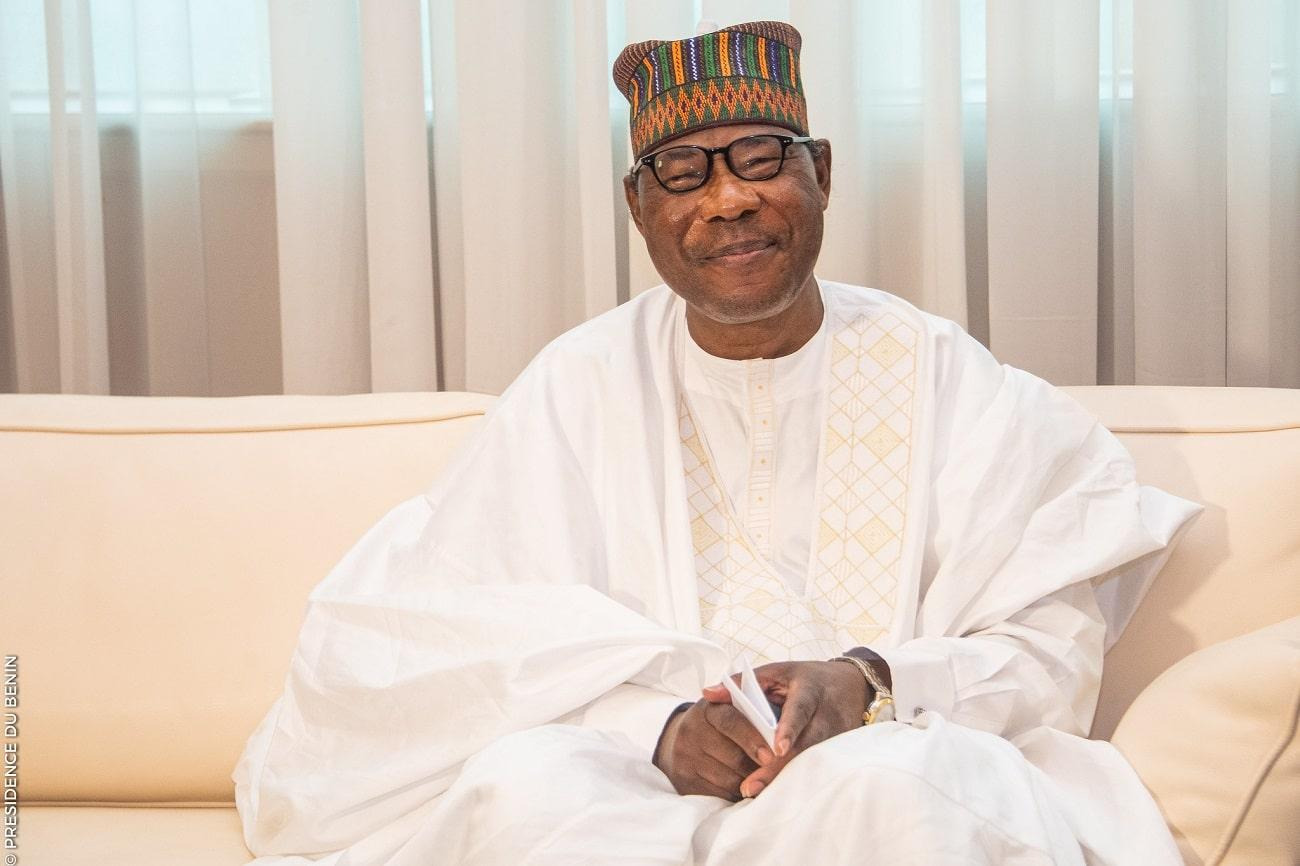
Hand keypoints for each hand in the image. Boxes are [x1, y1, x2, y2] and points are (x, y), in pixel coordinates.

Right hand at [653, 699, 776, 800]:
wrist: (680, 742)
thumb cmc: (720, 726)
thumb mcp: (732, 709)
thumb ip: (754, 710)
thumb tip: (780, 732)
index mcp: (707, 709)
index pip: (731, 722)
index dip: (753, 739)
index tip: (773, 755)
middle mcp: (691, 731)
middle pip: (734, 757)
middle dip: (759, 767)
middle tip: (775, 772)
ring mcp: (685, 757)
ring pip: (730, 780)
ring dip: (750, 783)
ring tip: (762, 779)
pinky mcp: (684, 781)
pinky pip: (720, 795)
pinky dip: (737, 794)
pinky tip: (744, 787)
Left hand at [701, 659, 868, 797]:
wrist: (853, 686)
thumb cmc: (806, 678)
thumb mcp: (776, 672)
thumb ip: (742, 682)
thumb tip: (707, 693)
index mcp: (810, 690)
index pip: (800, 710)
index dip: (790, 729)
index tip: (777, 749)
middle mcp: (827, 715)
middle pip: (805, 746)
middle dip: (778, 768)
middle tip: (750, 786)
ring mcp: (837, 736)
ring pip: (811, 762)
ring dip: (785, 779)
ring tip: (755, 794)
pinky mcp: (839, 752)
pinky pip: (815, 768)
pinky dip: (795, 780)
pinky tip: (775, 795)